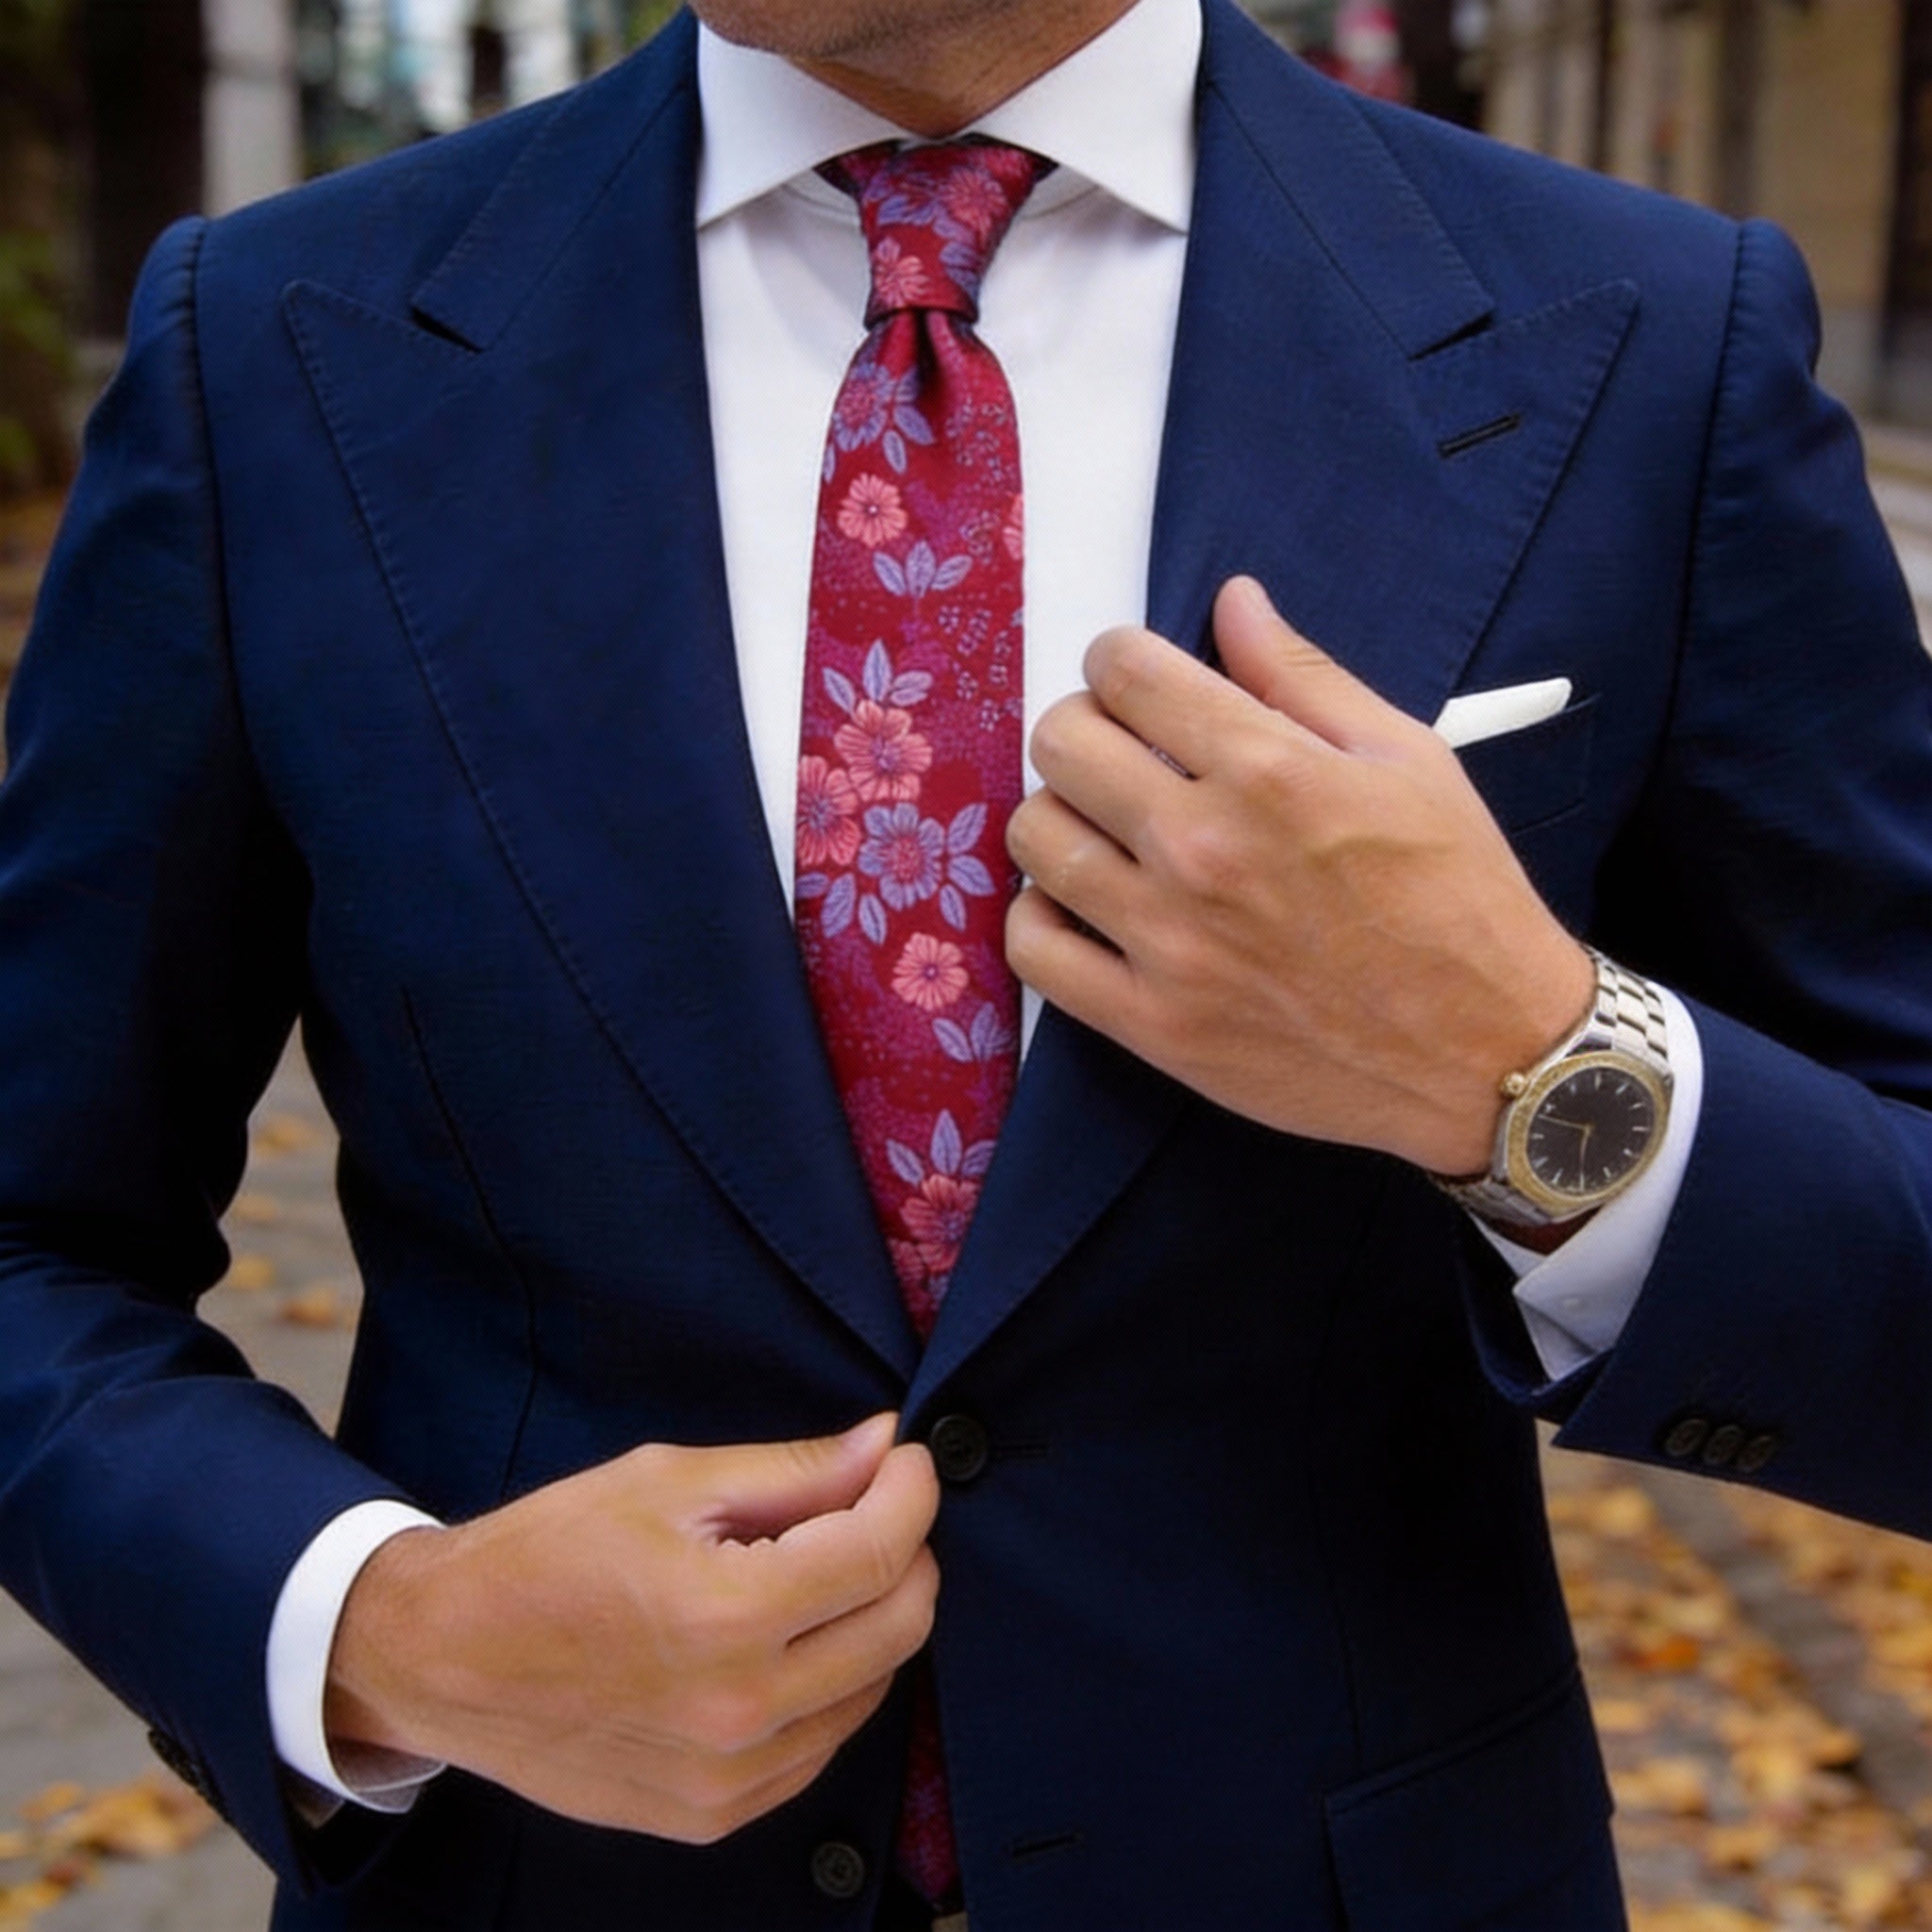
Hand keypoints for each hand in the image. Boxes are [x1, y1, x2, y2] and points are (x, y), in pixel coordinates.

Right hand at [324, 1413, 939, 1844]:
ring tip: (824, 1569)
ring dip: (875, 1619)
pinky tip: (791, 1640)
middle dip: (909, 1551)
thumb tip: (885, 1445)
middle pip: (900, 1625)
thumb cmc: (545, 1554)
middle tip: (877, 1505)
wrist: (441, 1659)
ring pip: (873, 1690)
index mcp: (726, 1614)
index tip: (908, 1459)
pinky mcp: (711, 1815)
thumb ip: (793, 1471)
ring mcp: (728, 1777)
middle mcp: (739, 1708)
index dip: (912, 1491)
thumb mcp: (667, 1481)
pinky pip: (820, 1747)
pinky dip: (832, 1685)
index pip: (880, 1550)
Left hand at [1005, 575, 1593, 1176]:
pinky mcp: (1153, 1024)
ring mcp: (1169, 942)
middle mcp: (1203, 849)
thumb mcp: (1408, 759)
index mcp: (1268, 770)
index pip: (1125, 671)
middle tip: (1119, 751)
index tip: (1138, 681)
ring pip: (1036, 838)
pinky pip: (1035, 951)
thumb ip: (1304, 676)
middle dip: (1082, 726)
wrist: (1489, 1051)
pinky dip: (1041, 916)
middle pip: (1060, 743)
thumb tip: (1232, 601)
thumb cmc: (1460, 897)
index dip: (1120, 659)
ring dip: (1058, 815)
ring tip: (1102, 828)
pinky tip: (1082, 905)